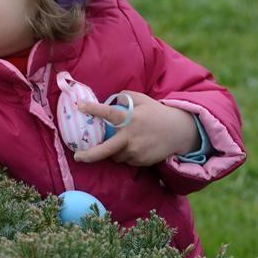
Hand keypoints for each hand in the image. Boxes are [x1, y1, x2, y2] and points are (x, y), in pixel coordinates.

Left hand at [73, 91, 199, 166]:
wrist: (180, 131)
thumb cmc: (157, 113)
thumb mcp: (142, 99)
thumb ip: (125, 97)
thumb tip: (109, 99)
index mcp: (130, 118)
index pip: (108, 113)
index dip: (93, 109)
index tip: (80, 106)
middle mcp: (131, 136)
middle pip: (105, 150)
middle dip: (88, 155)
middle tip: (77, 156)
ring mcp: (136, 151)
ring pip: (114, 155)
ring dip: (112, 151)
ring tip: (121, 142)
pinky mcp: (141, 161)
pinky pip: (125, 160)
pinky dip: (124, 155)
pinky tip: (133, 147)